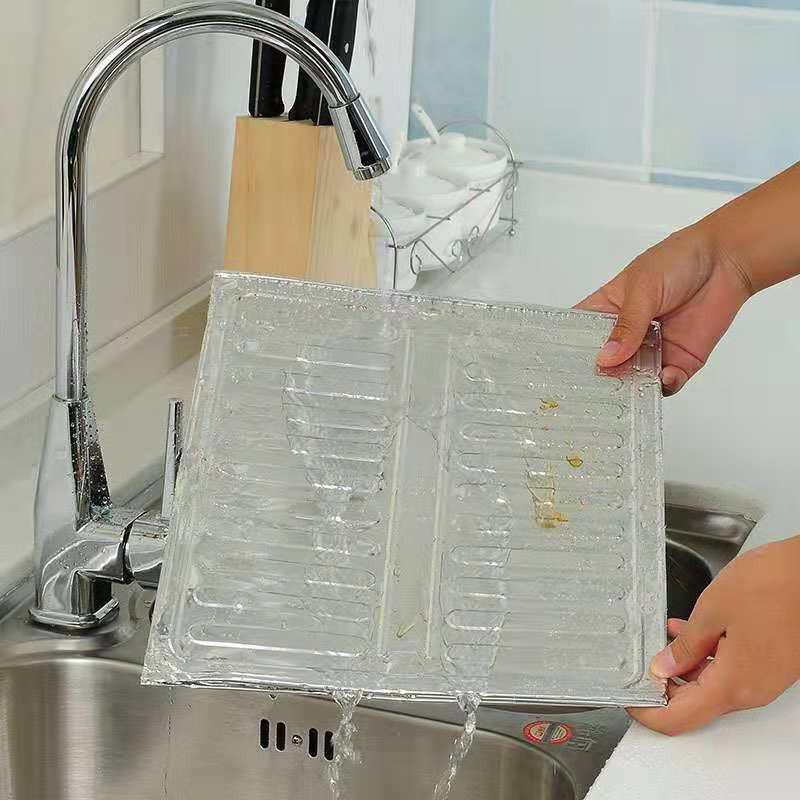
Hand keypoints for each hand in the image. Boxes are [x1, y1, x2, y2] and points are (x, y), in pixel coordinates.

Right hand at [576, 225, 752, 393]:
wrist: (727, 261)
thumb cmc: (678, 261)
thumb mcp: (644, 288)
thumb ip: (627, 325)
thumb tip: (606, 358)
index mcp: (608, 310)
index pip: (580, 334)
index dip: (569, 351)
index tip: (559, 367)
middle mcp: (626, 334)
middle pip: (605, 363)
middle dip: (600, 376)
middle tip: (595, 387)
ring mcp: (651, 349)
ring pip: (633, 378)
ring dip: (631, 385)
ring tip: (631, 386)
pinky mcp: (679, 361)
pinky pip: (666, 383)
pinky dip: (664, 385)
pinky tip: (664, 376)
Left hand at [628, 535, 799, 735]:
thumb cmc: (774, 584)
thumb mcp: (713, 610)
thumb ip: (685, 645)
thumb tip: (664, 667)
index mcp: (734, 684)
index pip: (680, 717)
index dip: (649, 711)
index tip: (629, 697)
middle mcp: (752, 690)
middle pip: (696, 704)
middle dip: (664, 686)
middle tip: (639, 661)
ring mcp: (764, 679)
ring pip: (713, 685)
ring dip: (684, 666)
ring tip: (662, 637)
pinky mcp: (772, 664)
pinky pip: (731, 671)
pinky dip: (706, 656)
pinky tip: (691, 632)